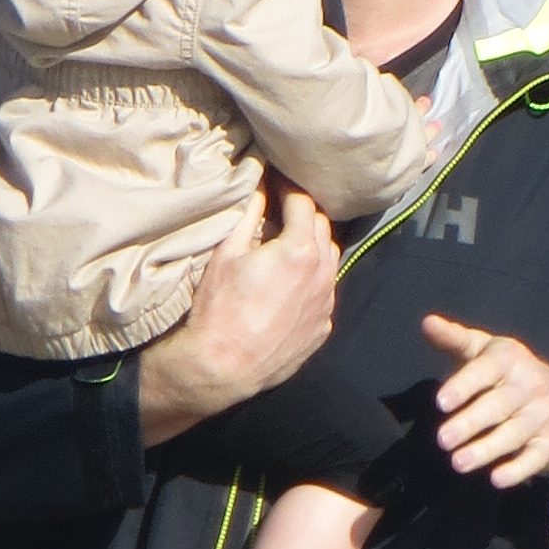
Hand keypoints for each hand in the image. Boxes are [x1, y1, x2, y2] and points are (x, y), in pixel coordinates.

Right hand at [145, 184, 338, 442]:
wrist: (222, 367)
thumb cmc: (219, 308)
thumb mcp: (227, 253)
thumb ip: (249, 214)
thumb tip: (259, 188)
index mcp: (300, 249)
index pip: (303, 202)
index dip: (288, 187)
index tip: (276, 181)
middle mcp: (322, 274)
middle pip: (322, 228)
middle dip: (302, 215)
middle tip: (279, 210)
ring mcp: (325, 304)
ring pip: (329, 261)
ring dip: (312, 247)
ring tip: (286, 246)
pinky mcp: (321, 328)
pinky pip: (323, 294)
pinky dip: (311, 281)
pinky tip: (289, 286)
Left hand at [424, 317, 548, 500]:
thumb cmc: (513, 376)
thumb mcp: (487, 351)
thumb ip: (455, 339)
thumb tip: (427, 323)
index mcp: (511, 359)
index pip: (486, 371)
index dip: (464, 386)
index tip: (442, 401)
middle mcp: (531, 385)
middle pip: (497, 406)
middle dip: (470, 423)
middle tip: (443, 439)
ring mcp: (544, 416)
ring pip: (513, 435)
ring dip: (485, 450)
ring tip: (458, 462)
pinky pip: (533, 459)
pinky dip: (516, 470)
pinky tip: (496, 479)